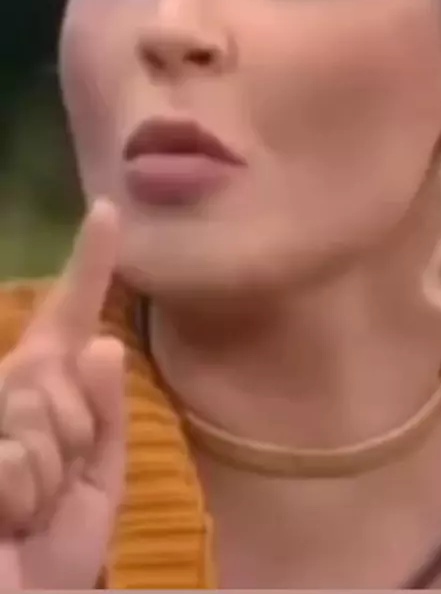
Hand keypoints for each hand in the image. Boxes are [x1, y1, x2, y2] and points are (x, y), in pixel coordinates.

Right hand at [0, 200, 124, 588]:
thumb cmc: (53, 551)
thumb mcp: (96, 481)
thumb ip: (102, 415)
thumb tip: (102, 343)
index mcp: (47, 392)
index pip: (70, 318)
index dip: (90, 264)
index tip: (108, 210)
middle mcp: (10, 391)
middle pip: (59, 371)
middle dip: (73, 435)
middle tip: (54, 490)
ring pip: (35, 410)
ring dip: (47, 475)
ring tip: (26, 513)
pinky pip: (14, 455)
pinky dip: (23, 497)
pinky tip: (5, 521)